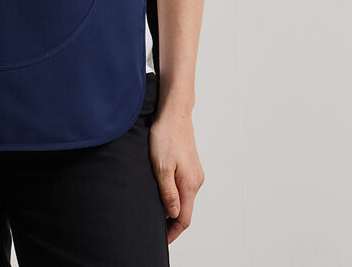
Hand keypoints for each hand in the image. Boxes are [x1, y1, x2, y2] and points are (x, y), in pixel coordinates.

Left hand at [148, 106, 204, 244]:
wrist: (175, 112)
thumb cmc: (166, 135)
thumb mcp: (161, 166)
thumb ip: (168, 192)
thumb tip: (172, 214)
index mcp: (190, 184)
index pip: (184, 218)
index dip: (172, 232)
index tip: (161, 240)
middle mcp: (196, 181)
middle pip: (185, 210)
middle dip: (171, 222)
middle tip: (155, 228)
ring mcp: (194, 172)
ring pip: (185, 198)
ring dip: (172, 207)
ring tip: (156, 212)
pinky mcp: (190, 165)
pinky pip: (184, 187)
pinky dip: (174, 195)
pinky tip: (162, 192)